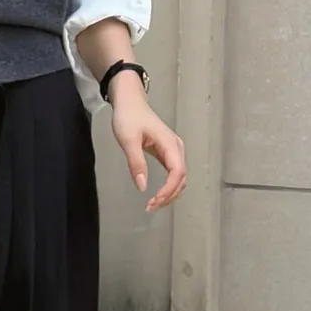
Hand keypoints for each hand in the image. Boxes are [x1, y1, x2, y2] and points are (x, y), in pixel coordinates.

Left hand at [109, 85, 186, 212]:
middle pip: (181, 178)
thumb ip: (136, 163)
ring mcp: (173, 151)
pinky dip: (168, 187)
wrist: (130, 103)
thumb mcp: (128, 140)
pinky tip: (157, 195)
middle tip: (151, 207)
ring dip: (170, 194)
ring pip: (179, 178)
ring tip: (153, 204)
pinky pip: (173, 174)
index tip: (154, 201)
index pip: (177, 172)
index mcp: (170, 144)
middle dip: (169, 195)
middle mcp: (176, 148)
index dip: (168, 190)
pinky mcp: (167, 154)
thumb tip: (142, 186)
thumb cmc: (128, 117)